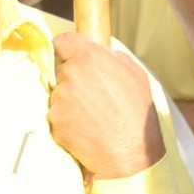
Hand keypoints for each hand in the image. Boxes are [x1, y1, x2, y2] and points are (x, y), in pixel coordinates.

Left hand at [49, 32, 164, 178]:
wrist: (130, 153)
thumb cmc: (137, 114)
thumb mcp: (136, 75)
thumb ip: (115, 58)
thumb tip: (102, 53)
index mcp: (91, 57)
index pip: (63, 40)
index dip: (68, 50)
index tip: (72, 59)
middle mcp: (72, 73)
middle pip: (62, 69)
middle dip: (74, 80)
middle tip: (94, 97)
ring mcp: (61, 98)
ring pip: (59, 94)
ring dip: (71, 102)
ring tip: (93, 116)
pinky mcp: (55, 119)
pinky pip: (58, 115)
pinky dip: (68, 121)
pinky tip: (87, 129)